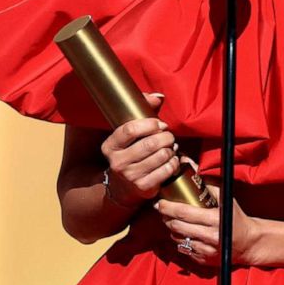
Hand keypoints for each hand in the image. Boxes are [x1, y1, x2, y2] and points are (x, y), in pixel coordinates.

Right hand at [100, 92, 178, 206]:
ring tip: (171, 148)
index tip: (160, 124)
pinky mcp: (143, 187)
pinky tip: (172, 160)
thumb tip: (158, 97)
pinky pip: (166, 170)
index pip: (130, 129)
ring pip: (161, 156)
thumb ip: (143, 111)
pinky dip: (174, 163)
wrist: (122, 187)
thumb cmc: (130, 153)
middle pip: (150, 143)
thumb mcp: (130, 135)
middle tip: (169, 137)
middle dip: (166, 137)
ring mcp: (130, 176)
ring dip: (171, 150)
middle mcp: (117, 162)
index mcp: (110, 146)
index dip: (149, 124)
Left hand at [155, 164, 261, 267]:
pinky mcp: (203, 260)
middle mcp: (210, 237)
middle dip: (166, 217)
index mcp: (215, 219)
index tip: (161, 202)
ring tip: (174, 221)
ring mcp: (206, 250)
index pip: (184, 213)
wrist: (248, 243)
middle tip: (164, 210)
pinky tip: (186, 234)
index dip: (168, 207)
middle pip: (177, 226)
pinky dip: (181, 240)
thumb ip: (207, 183)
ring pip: (178, 238)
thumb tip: (189, 165)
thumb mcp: (226, 198)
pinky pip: (184, 249)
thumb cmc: (235, 217)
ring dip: (173, 229)